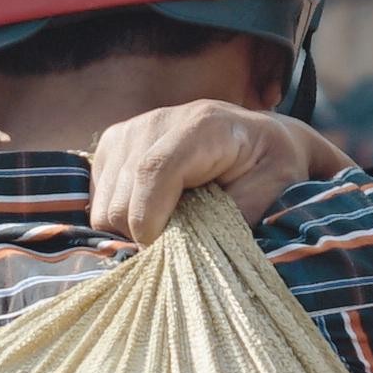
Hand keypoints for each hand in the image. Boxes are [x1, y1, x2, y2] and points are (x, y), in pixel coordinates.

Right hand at [87, 101, 343, 240]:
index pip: (154, 171)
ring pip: (104, 208)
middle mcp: (157, 121)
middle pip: (121, 199)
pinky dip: (122, 221)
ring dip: (133, 231)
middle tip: (181, 244)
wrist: (259, 138)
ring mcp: (128, 131)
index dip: (150, 220)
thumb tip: (188, 249)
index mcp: (202, 125)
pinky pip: (97, 203)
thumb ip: (235, 215)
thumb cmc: (273, 167)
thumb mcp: (275, 189)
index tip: (163, 251)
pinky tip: (155, 213)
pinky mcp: (111, 146)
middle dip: (144, 237)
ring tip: (172, 225)